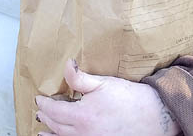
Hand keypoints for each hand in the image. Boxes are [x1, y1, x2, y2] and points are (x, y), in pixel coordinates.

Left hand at [35, 59, 179, 135]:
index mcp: (82, 116)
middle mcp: (84, 134)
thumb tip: (66, 64)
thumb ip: (79, 77)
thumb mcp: (103, 83)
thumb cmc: (129, 98)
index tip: (39, 99)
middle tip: (40, 111)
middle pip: (56, 126)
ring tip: (43, 131)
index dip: (44, 104)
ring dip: (52, 134)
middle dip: (46, 117)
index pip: (54, 110)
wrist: (153, 116)